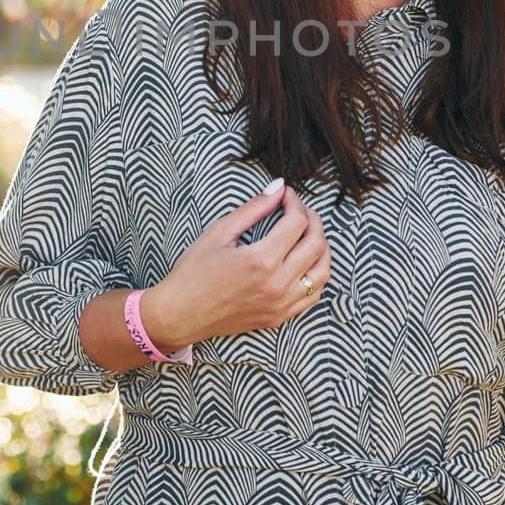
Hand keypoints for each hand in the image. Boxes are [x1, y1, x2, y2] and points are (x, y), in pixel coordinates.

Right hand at [141, 179, 331, 349]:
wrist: (181, 314)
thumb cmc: (194, 272)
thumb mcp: (219, 232)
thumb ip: (253, 208)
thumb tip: (279, 187)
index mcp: (262, 260)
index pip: (297, 222)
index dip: (295, 202)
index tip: (286, 196)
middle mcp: (278, 284)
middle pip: (316, 244)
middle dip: (313, 220)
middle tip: (299, 210)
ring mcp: (281, 304)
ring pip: (323, 271)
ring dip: (321, 248)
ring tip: (308, 234)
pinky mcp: (280, 317)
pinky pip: (314, 295)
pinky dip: (316, 275)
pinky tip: (304, 262)